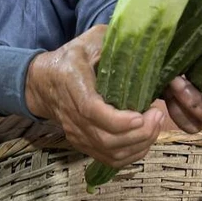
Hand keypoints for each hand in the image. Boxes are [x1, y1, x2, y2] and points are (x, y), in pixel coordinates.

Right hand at [24, 25, 164, 167]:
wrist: (43, 82)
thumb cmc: (72, 58)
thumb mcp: (90, 40)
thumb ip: (112, 41)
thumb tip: (142, 42)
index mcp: (72, 83)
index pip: (91, 111)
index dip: (118, 120)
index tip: (141, 115)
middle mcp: (71, 114)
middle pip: (105, 138)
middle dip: (139, 133)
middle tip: (158, 115)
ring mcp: (77, 133)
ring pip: (111, 153)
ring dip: (139, 144)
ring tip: (155, 125)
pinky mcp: (83, 145)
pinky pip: (110, 159)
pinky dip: (132, 154)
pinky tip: (145, 138)